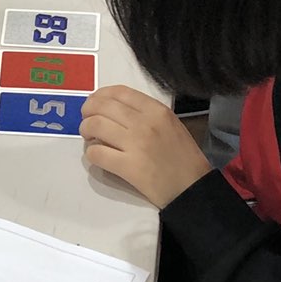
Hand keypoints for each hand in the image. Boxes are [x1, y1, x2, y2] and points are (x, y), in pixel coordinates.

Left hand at [80, 85, 212, 208]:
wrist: (194, 189)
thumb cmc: (184, 158)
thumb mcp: (171, 125)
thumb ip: (146, 114)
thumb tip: (114, 109)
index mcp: (157, 110)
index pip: (119, 92)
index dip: (100, 95)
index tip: (94, 102)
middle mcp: (145, 122)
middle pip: (102, 106)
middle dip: (88, 112)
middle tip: (87, 122)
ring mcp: (136, 144)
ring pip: (95, 126)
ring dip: (86, 131)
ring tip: (90, 138)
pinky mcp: (128, 167)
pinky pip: (97, 153)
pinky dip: (91, 154)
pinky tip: (98, 157)